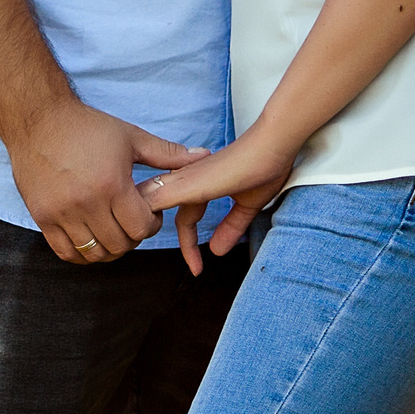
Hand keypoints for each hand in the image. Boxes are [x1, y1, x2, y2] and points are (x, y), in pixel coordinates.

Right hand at [8, 99, 207, 264]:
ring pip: (94, 254)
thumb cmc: (87, 126)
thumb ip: (168, 154)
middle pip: (119, 245)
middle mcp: (86, 203)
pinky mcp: (42, 217)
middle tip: (129, 221)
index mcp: (112, 184)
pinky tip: (89, 237)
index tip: (147, 214)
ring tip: (110, 228)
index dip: (150, 225)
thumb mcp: (131, 137)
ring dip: (108, 247)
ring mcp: (62, 213)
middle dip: (131, 238)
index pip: (141, 228)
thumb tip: (204, 156)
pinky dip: (81, 253)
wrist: (39, 118)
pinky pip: (66, 253)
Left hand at [136, 130, 294, 274]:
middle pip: (155, 206)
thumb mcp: (247, 206)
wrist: (273, 145)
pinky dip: (147, 212)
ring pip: (149, 200)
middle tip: (154, 256)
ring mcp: (187, 179)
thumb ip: (231, 226)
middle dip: (147, 229)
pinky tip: (145, 226)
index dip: (188, 245)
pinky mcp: (189, 182)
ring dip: (142, 222)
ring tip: (142, 247)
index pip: (185, 219)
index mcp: (201, 184)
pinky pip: (159, 197)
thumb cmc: (265, 166)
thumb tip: (218, 251)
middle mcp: (189, 179)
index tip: (197, 268)